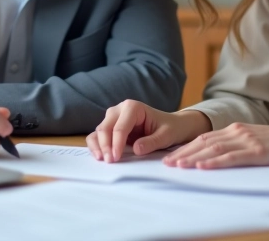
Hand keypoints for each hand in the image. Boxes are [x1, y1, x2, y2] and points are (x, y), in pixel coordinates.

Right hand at [86, 99, 212, 161]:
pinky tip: (99, 156)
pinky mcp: (112, 128)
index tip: (116, 158)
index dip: (117, 143)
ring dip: (98, 146)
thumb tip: (136, 149)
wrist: (172, 126)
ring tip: (102, 159)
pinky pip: (98, 136)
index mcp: (133, 107)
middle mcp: (120, 110)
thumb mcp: (166, 135)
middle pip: (105, 127)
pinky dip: (96, 145)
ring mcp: (114, 118)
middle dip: (105, 145)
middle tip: (110, 161)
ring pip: (99, 131)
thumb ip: (152, 142)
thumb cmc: (170, 128)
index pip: (120, 126)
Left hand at [161, 121, 268, 168]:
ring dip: (193, 158)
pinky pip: (231, 158)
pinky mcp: (256, 152)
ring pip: (213, 150)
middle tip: (166, 163)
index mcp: (235, 128)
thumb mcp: (254, 138)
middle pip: (203, 143)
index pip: (204, 138)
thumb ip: (236, 142)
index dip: (186, 147)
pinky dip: (215, 163)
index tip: (171, 157)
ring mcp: (246, 141)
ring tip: (178, 166)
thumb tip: (217, 153)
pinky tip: (203, 167)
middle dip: (183, 153)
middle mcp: (237, 132)